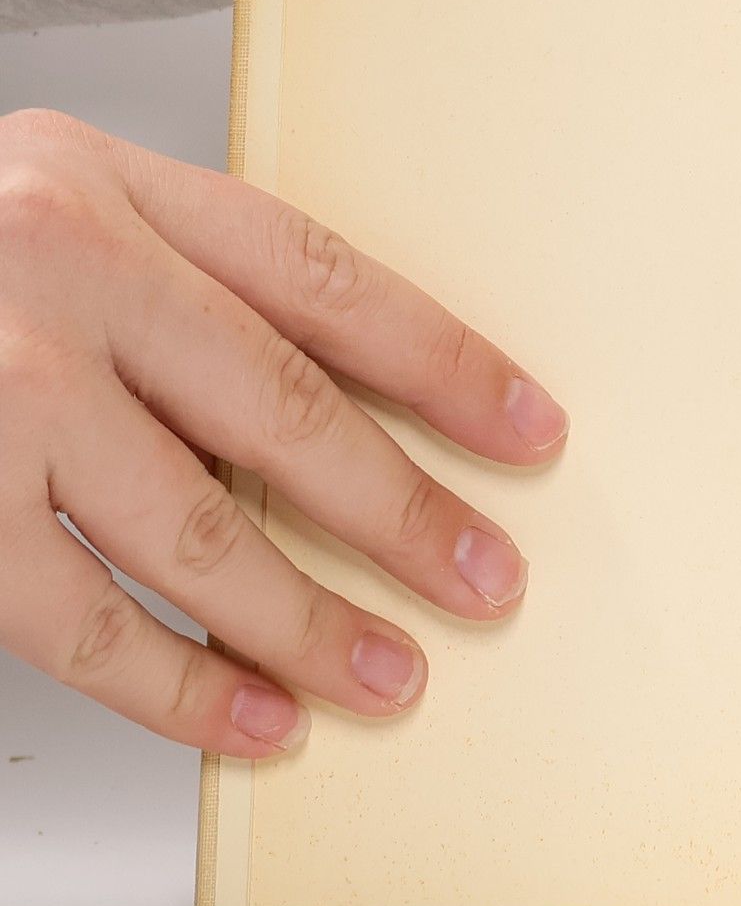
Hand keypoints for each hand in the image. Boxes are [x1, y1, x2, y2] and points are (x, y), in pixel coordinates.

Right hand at [0, 109, 567, 756]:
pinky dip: (175, 684)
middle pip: (281, 409)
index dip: (441, 360)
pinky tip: (249, 720)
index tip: (528, 427)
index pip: (322, 279)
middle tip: (486, 577)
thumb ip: (173, 287)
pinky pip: (76, 615)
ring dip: (305, 618)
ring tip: (386, 676)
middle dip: (401, 510)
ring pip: (191, 529)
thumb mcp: (45, 213)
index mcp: (104, 185)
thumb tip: (334, 427)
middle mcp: (51, 268)